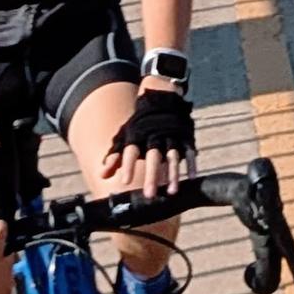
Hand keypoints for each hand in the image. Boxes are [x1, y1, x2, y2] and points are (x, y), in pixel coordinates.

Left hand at [99, 84, 195, 200]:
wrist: (161, 99)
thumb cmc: (139, 125)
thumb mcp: (124, 136)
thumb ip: (114, 157)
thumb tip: (102, 176)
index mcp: (138, 136)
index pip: (131, 151)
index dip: (128, 166)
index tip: (125, 182)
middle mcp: (155, 137)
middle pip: (153, 157)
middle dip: (152, 175)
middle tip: (149, 195)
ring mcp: (172, 136)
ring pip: (173, 156)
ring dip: (173, 174)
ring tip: (171, 192)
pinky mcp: (186, 137)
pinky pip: (190, 151)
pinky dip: (191, 164)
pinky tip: (191, 177)